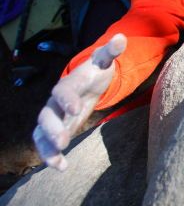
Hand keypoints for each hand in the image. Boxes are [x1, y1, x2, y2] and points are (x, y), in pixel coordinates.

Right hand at [33, 34, 126, 170]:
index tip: (76, 108)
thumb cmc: (97, 70)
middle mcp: (56, 101)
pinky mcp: (56, 129)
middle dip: (52, 128)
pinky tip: (61, 167)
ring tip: (56, 162)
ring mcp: (54, 117)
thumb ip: (112, 51)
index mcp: (68, 84)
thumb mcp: (105, 60)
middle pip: (46, 115)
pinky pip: (47, 144)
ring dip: (46, 147)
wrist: (87, 82)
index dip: (67, 99)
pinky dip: (51, 156)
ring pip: (41, 133)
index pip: (63, 91)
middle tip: (63, 141)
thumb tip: (120, 38)